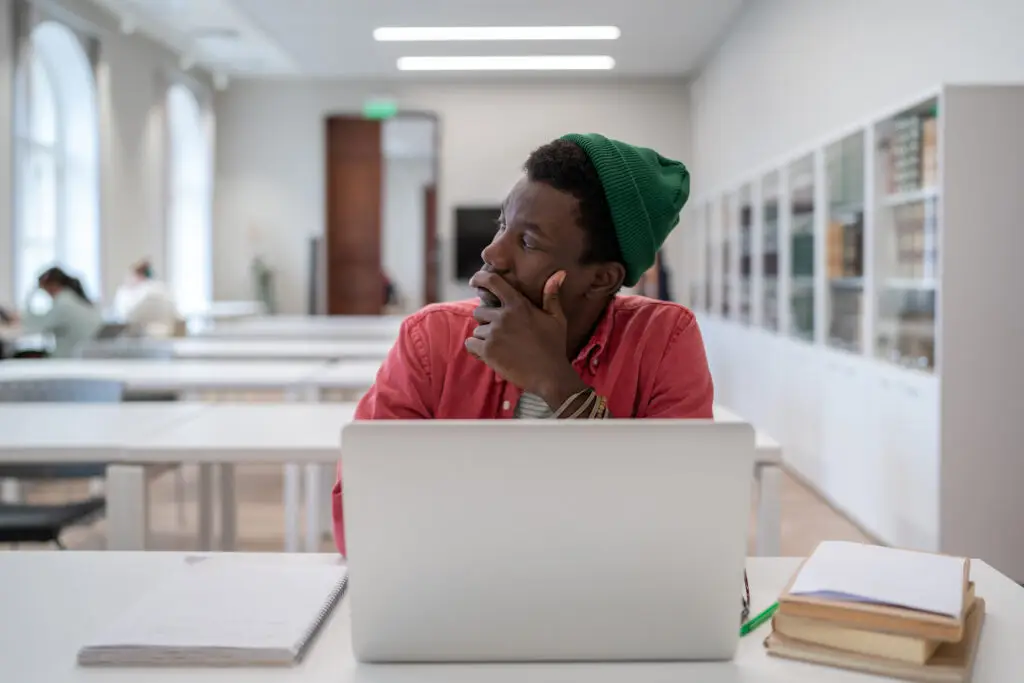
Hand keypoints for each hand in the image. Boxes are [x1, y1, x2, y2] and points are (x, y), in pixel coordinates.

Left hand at [465, 271, 586, 407]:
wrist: (550, 375)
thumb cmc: (554, 346)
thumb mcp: (556, 318)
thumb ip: (552, 295)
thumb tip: (559, 273)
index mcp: (518, 304)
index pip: (492, 282)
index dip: (480, 278)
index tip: (475, 281)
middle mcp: (503, 316)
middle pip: (480, 311)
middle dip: (487, 321)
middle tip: (502, 333)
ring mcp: (494, 333)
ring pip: (477, 330)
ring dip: (485, 338)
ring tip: (504, 347)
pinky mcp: (488, 350)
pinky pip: (470, 344)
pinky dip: (477, 349)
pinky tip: (492, 355)